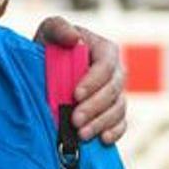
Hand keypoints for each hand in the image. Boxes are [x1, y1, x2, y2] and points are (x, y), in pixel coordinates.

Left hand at [34, 16, 127, 143]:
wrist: (46, 71)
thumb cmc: (50, 47)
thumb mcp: (49, 32)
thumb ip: (59, 28)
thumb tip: (74, 37)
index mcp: (104, 49)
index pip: (107, 64)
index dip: (94, 80)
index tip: (75, 94)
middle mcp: (115, 71)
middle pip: (114, 89)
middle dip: (95, 106)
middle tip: (75, 120)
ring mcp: (116, 93)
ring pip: (118, 108)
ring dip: (101, 122)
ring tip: (81, 134)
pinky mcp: (113, 111)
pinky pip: (122, 123)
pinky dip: (115, 132)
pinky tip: (103, 139)